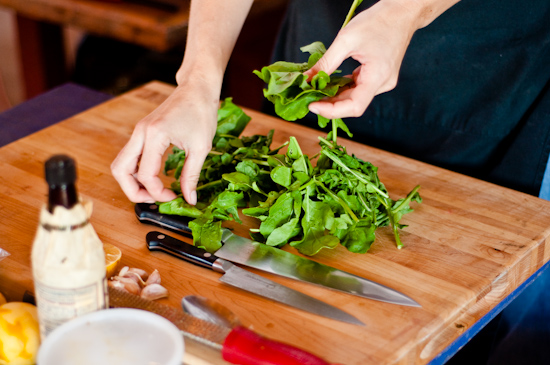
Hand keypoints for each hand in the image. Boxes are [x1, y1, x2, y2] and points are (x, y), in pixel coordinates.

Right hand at [111, 84, 218, 204]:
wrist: (197, 88)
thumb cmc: (201, 112)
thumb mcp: (201, 148)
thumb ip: (192, 175)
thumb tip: (189, 199)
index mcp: (154, 135)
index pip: (145, 174)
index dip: (157, 192)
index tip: (173, 197)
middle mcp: (140, 133)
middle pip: (120, 170)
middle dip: (133, 191)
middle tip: (153, 200)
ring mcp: (139, 131)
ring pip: (121, 164)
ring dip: (131, 182)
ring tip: (152, 192)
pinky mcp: (142, 132)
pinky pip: (130, 156)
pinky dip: (136, 171)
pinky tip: (153, 179)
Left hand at [305, 0, 427, 118]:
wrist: (401, 12)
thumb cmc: (378, 21)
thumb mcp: (346, 40)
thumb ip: (325, 62)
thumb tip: (306, 78)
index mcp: (378, 77)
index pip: (355, 107)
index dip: (332, 110)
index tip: (313, 106)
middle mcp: (382, 84)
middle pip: (353, 104)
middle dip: (329, 104)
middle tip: (308, 99)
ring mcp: (382, 81)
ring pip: (355, 97)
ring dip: (335, 96)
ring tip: (315, 92)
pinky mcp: (379, 76)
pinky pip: (358, 88)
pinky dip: (343, 87)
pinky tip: (329, 84)